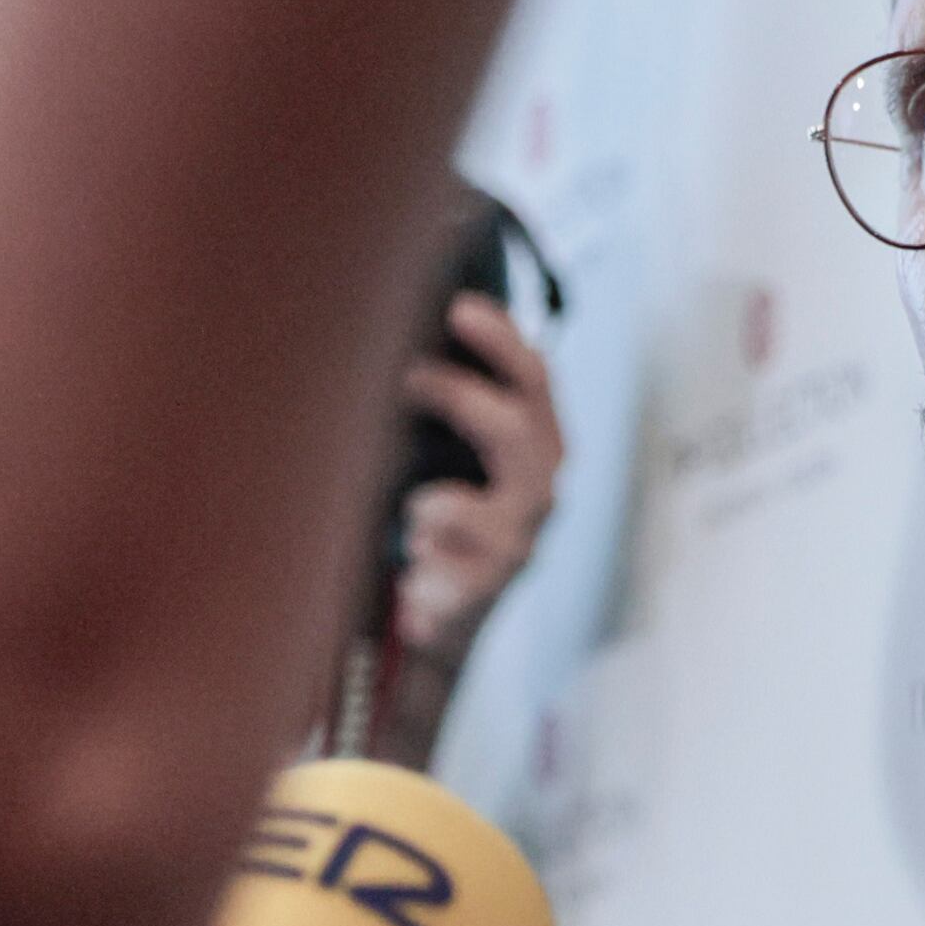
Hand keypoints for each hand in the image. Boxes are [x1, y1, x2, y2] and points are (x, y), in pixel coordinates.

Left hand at [394, 293, 563, 660]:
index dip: (502, 340)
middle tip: (406, 375)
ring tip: (410, 509)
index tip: (459, 307)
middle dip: (461, 397)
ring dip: (438, 501)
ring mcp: (519, 540)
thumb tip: (387, 336)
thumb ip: (440, 407)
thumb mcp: (443, 457)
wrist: (440, 619)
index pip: (534, 378)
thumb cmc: (439, 523)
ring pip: (486, 504)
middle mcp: (537, 488)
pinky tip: (414, 562)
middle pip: (520, 430)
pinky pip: (454, 561)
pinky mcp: (489, 587)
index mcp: (533, 443)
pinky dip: (424, 553)